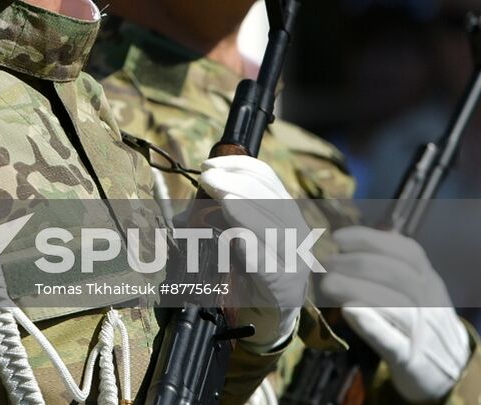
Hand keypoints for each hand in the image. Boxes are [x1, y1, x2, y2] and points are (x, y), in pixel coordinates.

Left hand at [199, 155, 309, 350]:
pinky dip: (253, 248)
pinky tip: (236, 238)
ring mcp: (294, 260)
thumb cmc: (249, 269)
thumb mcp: (238, 234)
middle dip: (237, 184)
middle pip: (271, 199)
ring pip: (274, 228)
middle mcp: (296, 233)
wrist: (269, 316)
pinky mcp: (284, 286)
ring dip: (245, 209)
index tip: (209, 165)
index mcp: (285, 213)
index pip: (267, 179)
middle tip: (208, 178)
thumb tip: (184, 210)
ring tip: (222, 197)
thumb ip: (219, 216)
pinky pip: (268, 264)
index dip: (239, 166)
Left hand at [318, 226, 469, 400]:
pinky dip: (371, 325)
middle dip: (356, 263)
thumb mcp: (417, 289)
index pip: (407, 251)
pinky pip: (393, 342)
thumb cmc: (420, 320)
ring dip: (357, 288)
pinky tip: (347, 310)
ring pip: (395, 304)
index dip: (370, 239)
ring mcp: (424, 332)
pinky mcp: (411, 361)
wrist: (452, 371)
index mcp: (430, 281)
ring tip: (327, 283)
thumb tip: (348, 241)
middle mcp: (431, 302)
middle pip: (397, 274)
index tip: (338, 237)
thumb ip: (391, 265)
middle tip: (326, 263)